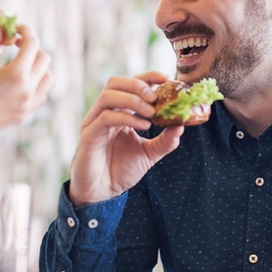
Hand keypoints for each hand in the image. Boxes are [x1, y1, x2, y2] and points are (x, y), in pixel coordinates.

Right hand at [0, 23, 53, 141]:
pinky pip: (41, 93)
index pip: (32, 43)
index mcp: (16, 74)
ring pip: (48, 77)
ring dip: (38, 65)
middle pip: (44, 58)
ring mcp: (29, 103)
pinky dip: (36, 82)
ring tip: (21, 62)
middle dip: (31, 46)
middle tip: (16, 43)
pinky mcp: (25, 113)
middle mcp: (27, 89)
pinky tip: (20, 80)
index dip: (26, 30)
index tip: (17, 27)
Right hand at [68, 71, 183, 206]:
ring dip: (133, 99)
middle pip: (115, 82)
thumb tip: (182, 125)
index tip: (166, 78)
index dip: (147, 77)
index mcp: (117, 112)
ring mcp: (94, 122)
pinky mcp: (89, 135)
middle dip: (138, 84)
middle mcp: (104, 113)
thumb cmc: (120, 171)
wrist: (102, 193)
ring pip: (108, 95)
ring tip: (151, 113)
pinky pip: (106, 117)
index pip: (130, 84)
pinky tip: (143, 126)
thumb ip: (165, 141)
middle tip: (156, 97)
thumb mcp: (149, 154)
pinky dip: (127, 117)